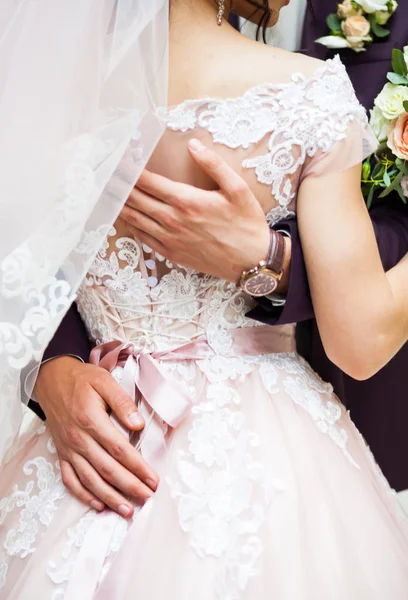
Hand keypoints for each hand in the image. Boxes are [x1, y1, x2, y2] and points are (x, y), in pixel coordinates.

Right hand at [34, 356, 158, 517]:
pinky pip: (70, 480)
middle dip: (130, 487)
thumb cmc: (82, 380)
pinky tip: (98, 505)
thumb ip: (122, 402)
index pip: (120, 450)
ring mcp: (69, 449)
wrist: (51, 379)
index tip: (154, 479)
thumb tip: (138, 424)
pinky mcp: (61, 454)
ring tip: (128, 510)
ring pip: (90, 480)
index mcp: (92, 421)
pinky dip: (84, 496)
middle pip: (107, 469)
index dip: (138, 467)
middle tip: (148, 497)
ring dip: (110, 497)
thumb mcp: (104, 381)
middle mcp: (79, 440)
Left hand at [120, 139, 274, 283]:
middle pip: (136, 199)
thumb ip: (214, 164)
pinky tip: (124, 216)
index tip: (117, 160)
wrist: (252, 260)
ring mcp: (170, 239)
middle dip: (118, 185)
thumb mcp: (237, 189)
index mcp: (187, 201)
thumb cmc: (246, 224)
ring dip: (119, 205)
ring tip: (105, 193)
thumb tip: (193, 145)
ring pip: (135, 218)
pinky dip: (130, 225)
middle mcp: (174, 220)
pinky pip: (143, 237)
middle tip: (104, 175)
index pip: (148, 181)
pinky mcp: (172, 253)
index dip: (129, 170)